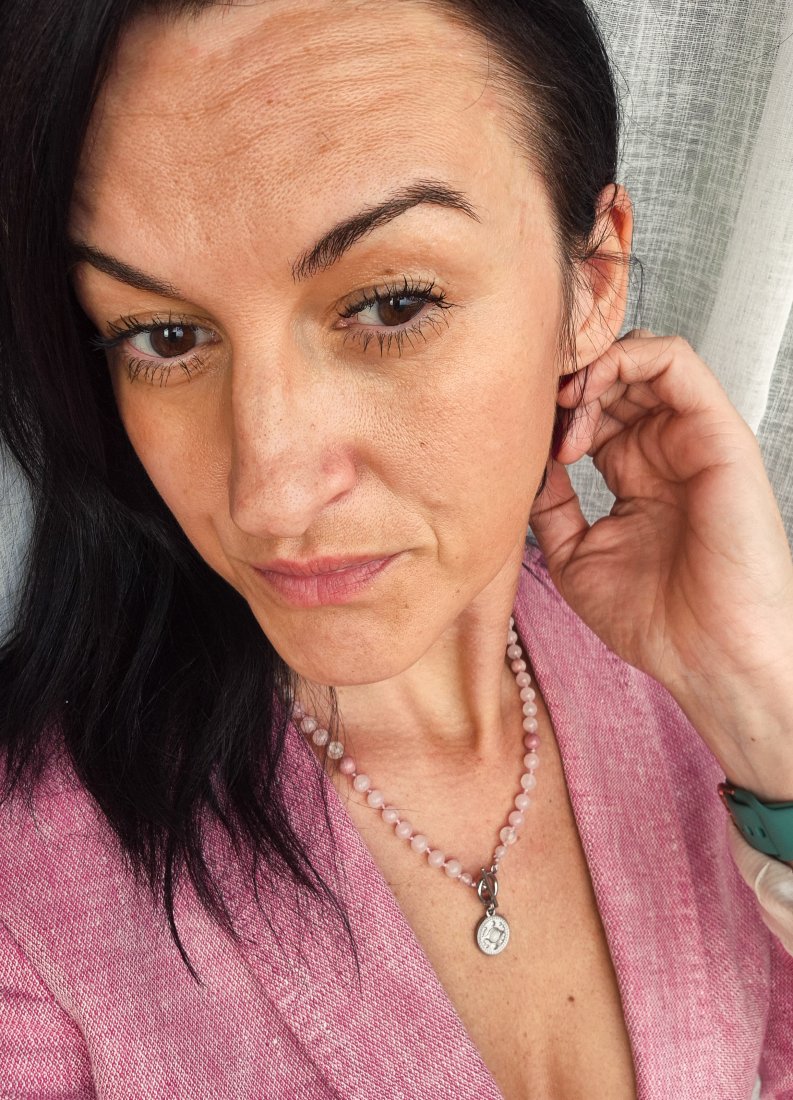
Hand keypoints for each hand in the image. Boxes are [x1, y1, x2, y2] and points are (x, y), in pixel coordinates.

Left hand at [529, 331, 792, 795]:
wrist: (708, 655)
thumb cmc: (654, 620)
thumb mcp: (575, 556)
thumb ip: (549, 505)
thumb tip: (521, 462)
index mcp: (634, 476)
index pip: (589, 411)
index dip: (547, 410)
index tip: (514, 433)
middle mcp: (663, 450)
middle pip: (610, 378)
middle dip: (562, 383)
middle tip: (535, 414)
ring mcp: (690, 438)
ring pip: (639, 358)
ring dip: (589, 367)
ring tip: (560, 405)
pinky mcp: (716, 431)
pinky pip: (675, 361)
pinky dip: (625, 356)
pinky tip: (587, 389)